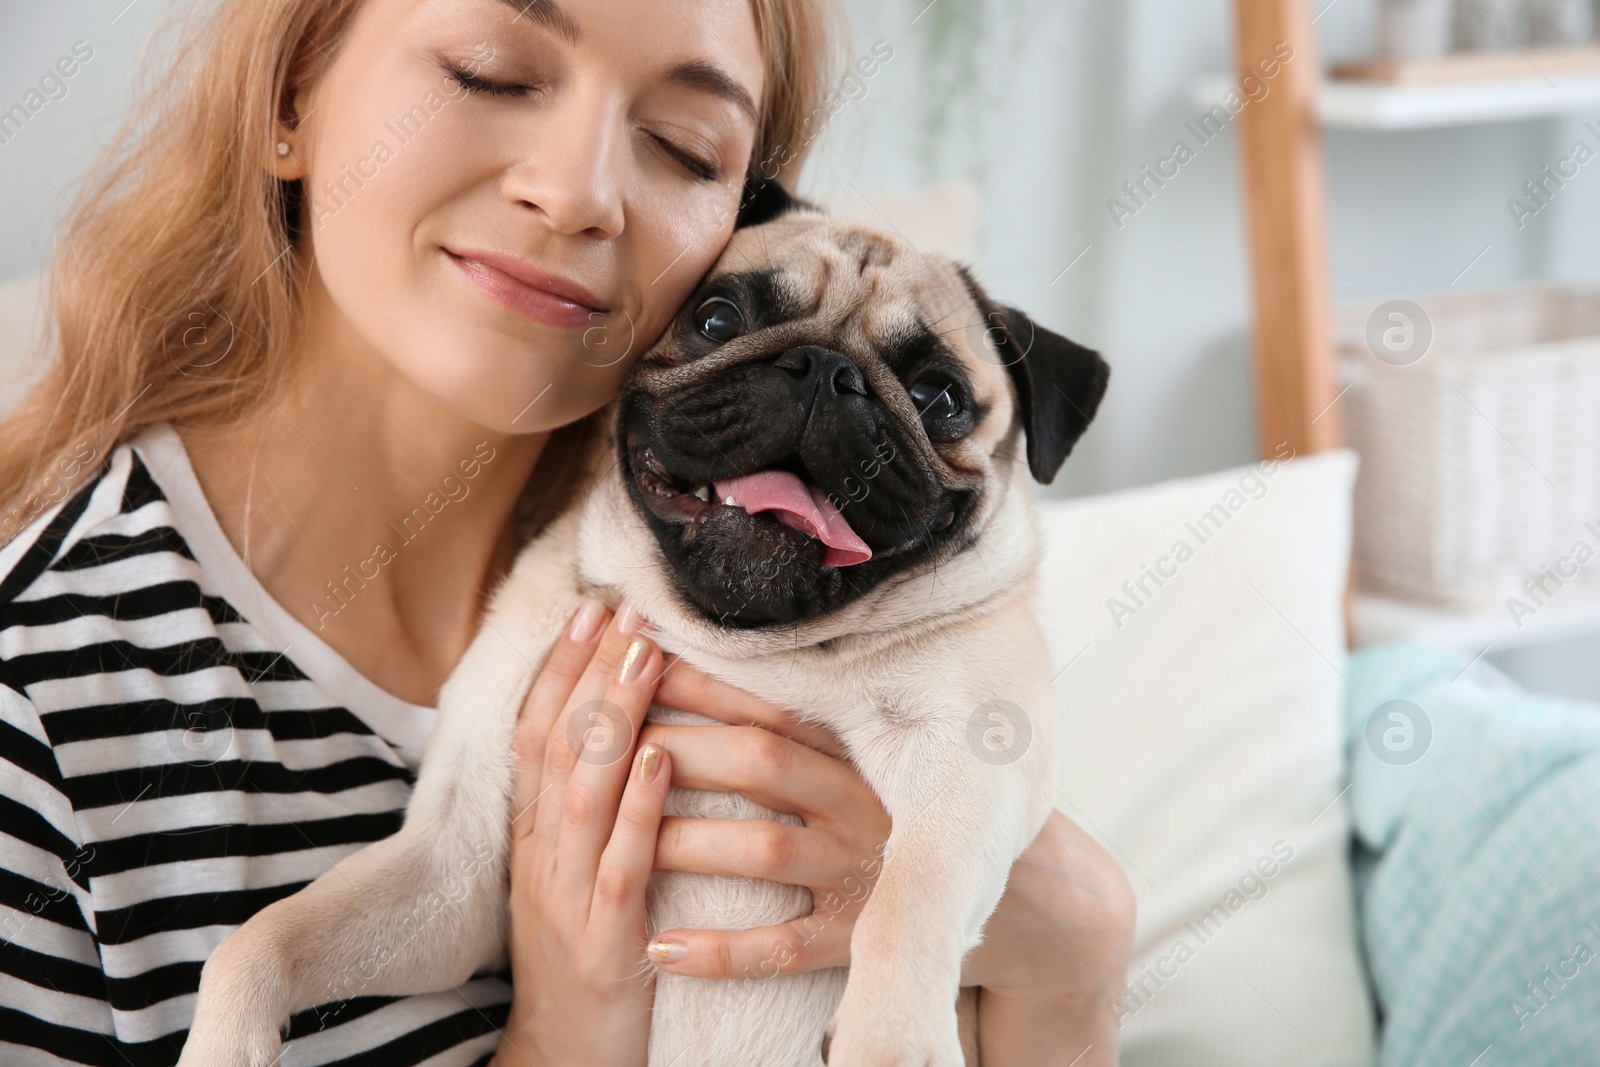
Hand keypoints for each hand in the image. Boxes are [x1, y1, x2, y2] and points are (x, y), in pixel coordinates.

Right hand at [491, 599, 673, 1066]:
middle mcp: (539, 860)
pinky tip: (665, 761)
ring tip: (647, 659)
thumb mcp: (569, 873)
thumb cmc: (584, 954)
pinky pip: (619, 868)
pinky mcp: (601, 945)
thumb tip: (612, 725)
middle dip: (590, 675)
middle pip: (554, 750)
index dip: (559, 670)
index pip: (534, 737)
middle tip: (626, 613)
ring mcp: (565, 902)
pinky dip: (639, 811)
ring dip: (615, 721)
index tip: (592, 610)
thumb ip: (582, 807)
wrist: (564, 1058)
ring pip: (580, 796)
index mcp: (532, 840)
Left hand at [635, 668, 1135, 1066]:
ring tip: (612, 837)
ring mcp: (861, 872)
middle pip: (757, 763)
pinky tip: (660, 950)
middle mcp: (861, 801)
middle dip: (676, 747)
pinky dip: (722, 954)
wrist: (1032, 898)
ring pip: (762, 851)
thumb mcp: (899, 748)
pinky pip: (784, 949)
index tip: (636, 658)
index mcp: (865, 748)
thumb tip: (756, 642)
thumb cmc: (937, 809)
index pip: (774, 700)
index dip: (703, 681)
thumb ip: (833, 708)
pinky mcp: (861, 940)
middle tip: (601, 735)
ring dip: (683, 843)